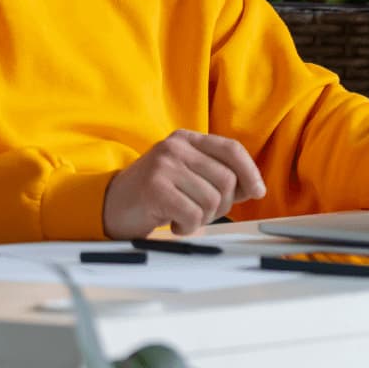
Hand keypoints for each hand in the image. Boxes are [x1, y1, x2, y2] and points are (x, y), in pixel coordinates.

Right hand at [103, 129, 266, 237]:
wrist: (111, 206)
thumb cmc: (154, 194)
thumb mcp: (186, 175)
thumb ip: (215, 175)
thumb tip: (253, 187)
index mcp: (186, 139)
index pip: (231, 149)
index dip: (250, 171)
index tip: (257, 191)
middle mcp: (175, 147)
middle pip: (226, 179)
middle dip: (222, 205)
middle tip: (202, 213)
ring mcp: (164, 165)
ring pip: (212, 200)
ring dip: (203, 219)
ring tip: (183, 217)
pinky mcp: (155, 188)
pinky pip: (193, 215)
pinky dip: (188, 228)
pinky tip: (173, 224)